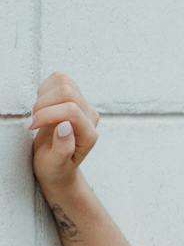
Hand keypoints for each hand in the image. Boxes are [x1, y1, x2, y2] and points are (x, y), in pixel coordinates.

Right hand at [30, 71, 98, 195]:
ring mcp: (83, 104)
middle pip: (67, 91)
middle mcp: (89, 117)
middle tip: (34, 121)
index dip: (47, 114)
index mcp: (89, 135)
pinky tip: (42, 106)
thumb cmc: (55, 166)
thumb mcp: (55, 164)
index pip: (72, 111)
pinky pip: (59, 78)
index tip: (31, 126)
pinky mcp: (73, 94)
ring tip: (38, 115)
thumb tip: (65, 126)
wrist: (56, 163)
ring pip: (63, 81)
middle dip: (43, 104)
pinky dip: (45, 89)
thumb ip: (62, 149)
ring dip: (43, 96)